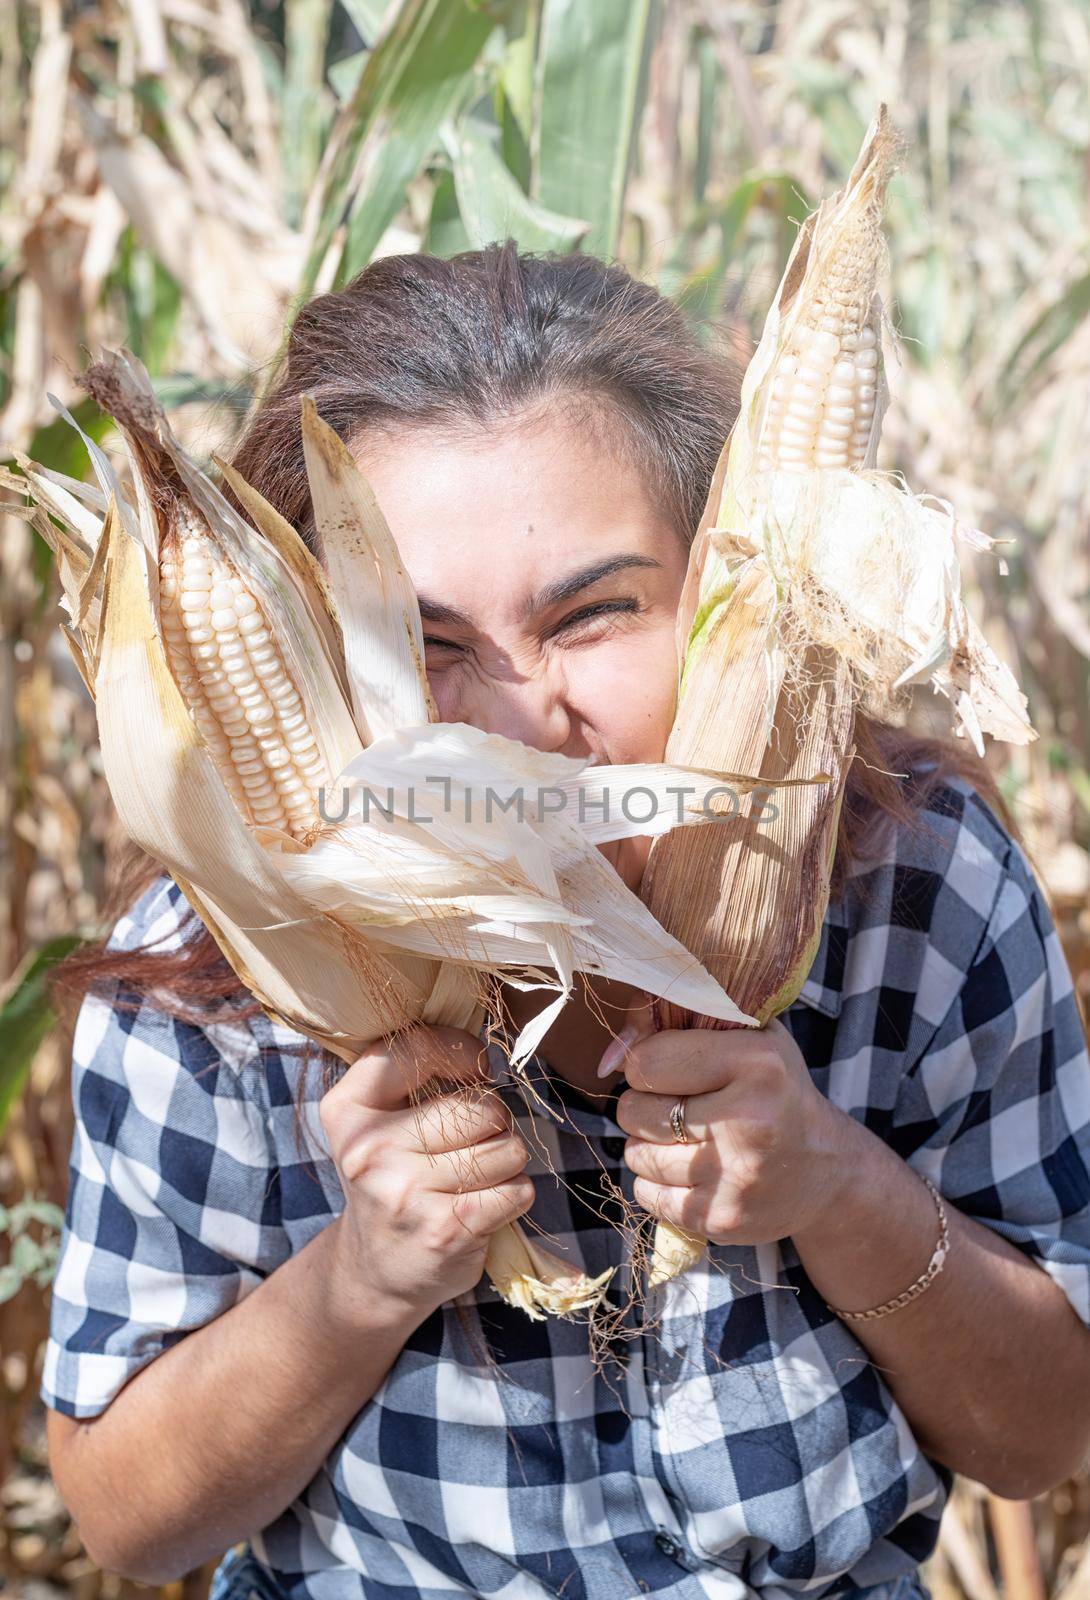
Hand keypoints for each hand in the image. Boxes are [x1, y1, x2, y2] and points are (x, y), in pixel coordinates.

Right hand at [320, 1025, 533, 1322]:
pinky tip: (484, 1207)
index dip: (459, 1049)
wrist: (374, 1274)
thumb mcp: (377, 1125)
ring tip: (475, 1179)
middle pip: (480, 1106)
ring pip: (507, 1147)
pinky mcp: (445, 1230)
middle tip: (472, 1145)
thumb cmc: (392, 1182)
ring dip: (506, 1162)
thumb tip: (485, 1053)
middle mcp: (370, 1148)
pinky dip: (514, 1195)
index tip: (473, 1068)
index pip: (414, 1048)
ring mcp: (406, 1191)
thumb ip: (414, 1079)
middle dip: (494, 1122)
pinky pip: (516, 1189)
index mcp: (348, 1111)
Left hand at [603, 1009, 848, 1246]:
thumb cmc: (774, 1090)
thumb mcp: (746, 1037)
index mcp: (758, 1063)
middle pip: (634, 1109)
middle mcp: (749, 1120)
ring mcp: (735, 1176)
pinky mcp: (723, 1218)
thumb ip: (678, 1020)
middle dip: (642, 1105)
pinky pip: (646, 1194)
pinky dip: (655, 1182)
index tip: (665, 1068)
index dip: (645, 1063)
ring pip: (636, 1154)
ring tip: (683, 1138)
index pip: (648, 1060)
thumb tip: (609, 1053)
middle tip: (673, 1106)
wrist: (827, 1170)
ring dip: (647, 1144)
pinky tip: (688, 1170)